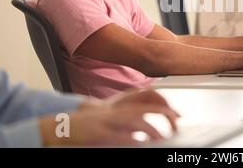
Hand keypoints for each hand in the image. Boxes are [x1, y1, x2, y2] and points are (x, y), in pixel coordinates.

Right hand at [40, 90, 178, 146]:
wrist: (63, 125)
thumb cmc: (90, 125)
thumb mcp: (112, 120)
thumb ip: (129, 122)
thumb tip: (147, 131)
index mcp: (122, 106)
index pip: (149, 100)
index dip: (166, 106)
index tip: (178, 115)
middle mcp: (118, 110)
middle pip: (149, 108)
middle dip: (166, 116)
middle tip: (175, 128)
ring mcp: (110, 120)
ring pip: (137, 121)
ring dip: (152, 130)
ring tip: (162, 139)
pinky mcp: (100, 132)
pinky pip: (120, 135)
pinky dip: (131, 139)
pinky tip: (140, 144)